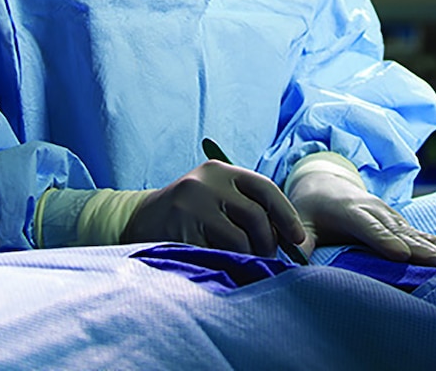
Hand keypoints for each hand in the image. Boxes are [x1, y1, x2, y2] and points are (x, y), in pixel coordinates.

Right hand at [123, 160, 305, 256]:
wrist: (138, 220)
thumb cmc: (188, 212)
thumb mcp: (214, 194)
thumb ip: (245, 205)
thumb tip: (290, 235)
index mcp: (218, 171)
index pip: (264, 188)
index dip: (286, 215)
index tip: (298, 239)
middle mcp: (205, 184)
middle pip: (256, 216)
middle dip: (268, 242)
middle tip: (268, 258)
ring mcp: (191, 208)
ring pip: (240, 239)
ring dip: (249, 256)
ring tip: (245, 262)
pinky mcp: (180, 233)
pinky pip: (218, 255)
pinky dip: (228, 264)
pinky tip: (224, 265)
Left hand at [288, 169, 435, 264]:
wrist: (325, 181)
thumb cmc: (309, 208)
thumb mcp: (298, 222)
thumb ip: (297, 243)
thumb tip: (290, 264)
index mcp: (347, 211)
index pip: (367, 228)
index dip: (384, 241)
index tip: (401, 255)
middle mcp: (371, 209)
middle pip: (396, 230)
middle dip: (417, 246)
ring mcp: (386, 212)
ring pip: (410, 230)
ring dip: (429, 245)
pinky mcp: (394, 219)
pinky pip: (415, 230)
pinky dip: (433, 240)